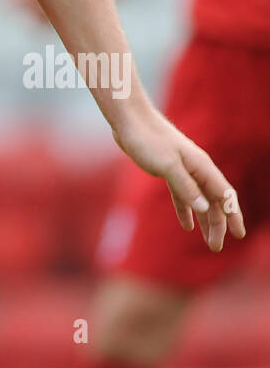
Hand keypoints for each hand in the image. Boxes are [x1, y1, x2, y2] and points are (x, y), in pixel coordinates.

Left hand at [112, 103, 244, 250]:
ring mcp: (183, 169)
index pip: (224, 195)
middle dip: (217, 224)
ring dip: (205, 220)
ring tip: (208, 241)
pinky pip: (182, 194)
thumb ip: (185, 186)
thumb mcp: (166, 165)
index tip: (239, 235)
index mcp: (201, 166)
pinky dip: (186, 210)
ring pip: (200, 199)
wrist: (128, 119)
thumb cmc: (147, 138)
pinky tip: (187, 225)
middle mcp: (196, 168)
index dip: (233, 215)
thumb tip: (204, 208)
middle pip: (213, 200)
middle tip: (215, 247)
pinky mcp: (168, 169)